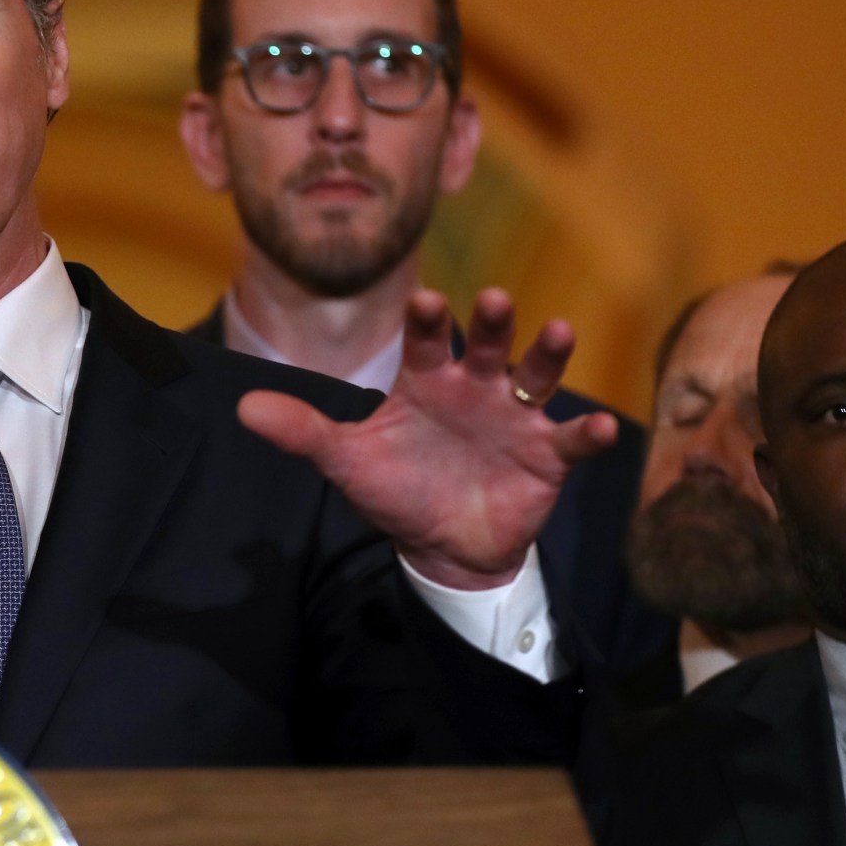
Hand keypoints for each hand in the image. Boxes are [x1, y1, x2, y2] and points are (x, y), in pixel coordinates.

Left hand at [238, 288, 616, 588]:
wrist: (442, 546)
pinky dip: (588, 433)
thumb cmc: (397, 489)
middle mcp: (474, 387)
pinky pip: (572, 439)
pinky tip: (602, 429)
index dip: (426, 320)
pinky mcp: (547, 455)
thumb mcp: (347, 462)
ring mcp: (515, 417)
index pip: (425, 339)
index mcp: (426, 380)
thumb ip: (304, 433)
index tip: (424, 300)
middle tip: (494, 299)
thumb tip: (243, 409)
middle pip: (485, 344)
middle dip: (492, 323)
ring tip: (560, 330)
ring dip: (547, 355)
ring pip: (535, 376)